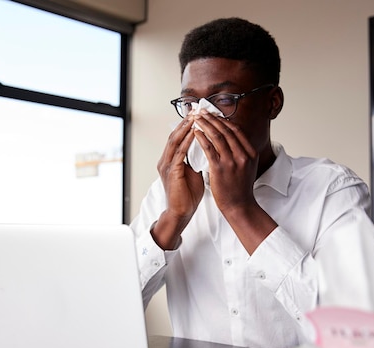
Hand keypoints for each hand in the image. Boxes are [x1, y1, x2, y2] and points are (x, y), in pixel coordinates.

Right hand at [152, 115, 204, 248]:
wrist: (181, 212)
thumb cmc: (188, 195)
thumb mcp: (193, 173)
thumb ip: (197, 161)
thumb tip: (208, 150)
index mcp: (170, 160)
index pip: (178, 138)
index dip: (187, 125)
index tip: (197, 114)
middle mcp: (165, 160)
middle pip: (175, 135)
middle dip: (186, 121)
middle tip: (196, 109)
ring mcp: (166, 165)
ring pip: (175, 140)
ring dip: (186, 127)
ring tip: (196, 116)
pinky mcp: (171, 171)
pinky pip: (180, 152)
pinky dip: (188, 140)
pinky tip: (196, 132)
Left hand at [192, 110, 258, 214]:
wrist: (239, 206)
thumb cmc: (240, 188)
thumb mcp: (247, 167)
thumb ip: (241, 152)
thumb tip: (232, 139)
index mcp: (250, 153)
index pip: (237, 130)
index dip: (224, 121)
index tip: (214, 115)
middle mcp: (243, 155)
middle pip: (226, 130)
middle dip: (213, 119)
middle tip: (202, 112)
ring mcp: (232, 161)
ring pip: (217, 136)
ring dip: (205, 124)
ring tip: (197, 118)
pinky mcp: (219, 168)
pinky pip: (209, 148)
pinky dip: (201, 138)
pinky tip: (195, 132)